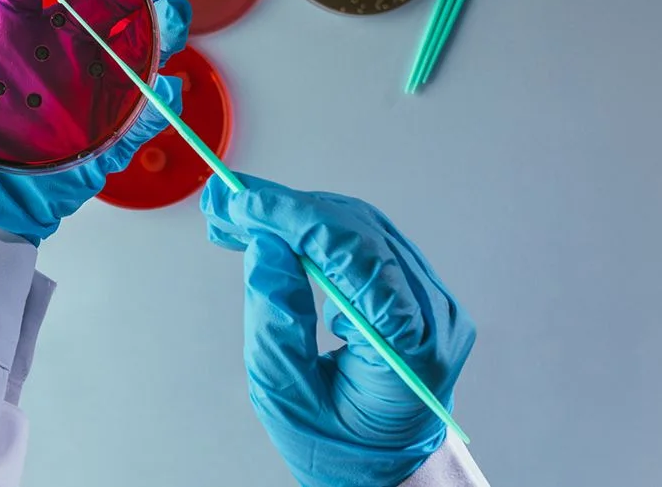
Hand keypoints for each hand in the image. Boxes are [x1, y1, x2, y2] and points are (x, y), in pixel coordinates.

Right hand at [201, 174, 476, 486]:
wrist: (390, 471)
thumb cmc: (342, 451)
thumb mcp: (289, 399)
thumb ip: (276, 323)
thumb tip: (264, 248)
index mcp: (409, 347)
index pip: (354, 256)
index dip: (293, 219)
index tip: (242, 203)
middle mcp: (434, 316)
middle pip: (361, 232)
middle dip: (288, 210)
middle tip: (226, 203)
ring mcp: (434, 304)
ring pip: (364, 231)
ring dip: (299, 217)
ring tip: (240, 218)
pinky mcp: (420, 298)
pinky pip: (369, 248)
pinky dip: (319, 237)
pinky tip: (276, 236)